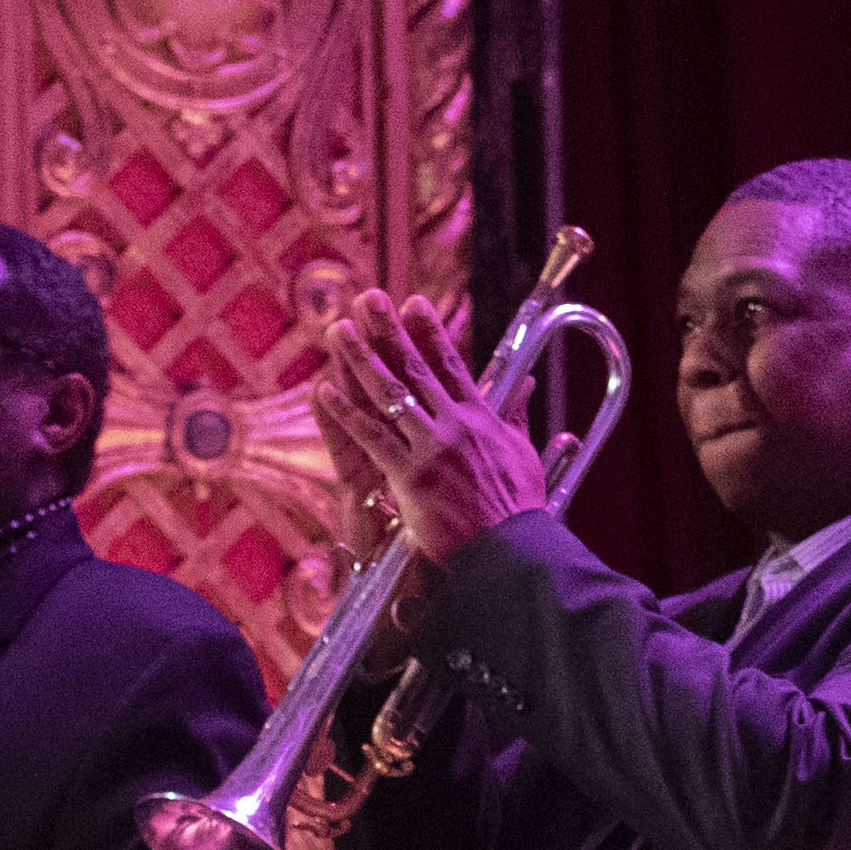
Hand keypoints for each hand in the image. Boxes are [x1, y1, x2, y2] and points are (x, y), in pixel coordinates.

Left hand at [323, 287, 548, 569]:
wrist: (510, 550)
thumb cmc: (517, 509)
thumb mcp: (522, 454)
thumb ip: (514, 415)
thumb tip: (524, 385)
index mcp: (481, 418)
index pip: (451, 364)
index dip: (430, 331)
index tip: (413, 302)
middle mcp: (455, 425)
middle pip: (415, 368)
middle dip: (389, 330)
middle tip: (369, 298)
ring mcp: (431, 448)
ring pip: (389, 394)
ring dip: (361, 359)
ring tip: (339, 330)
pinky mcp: (411, 476)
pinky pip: (373, 437)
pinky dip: (348, 413)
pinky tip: (326, 390)